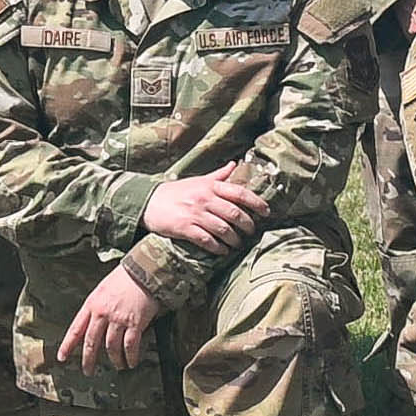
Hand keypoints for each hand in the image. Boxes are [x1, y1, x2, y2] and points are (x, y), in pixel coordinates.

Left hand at [62, 265, 163, 371]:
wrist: (144, 270)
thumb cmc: (124, 278)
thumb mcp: (102, 289)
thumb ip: (97, 307)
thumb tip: (95, 324)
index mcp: (92, 304)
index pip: (75, 329)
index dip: (67, 345)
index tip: (62, 357)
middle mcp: (102, 313)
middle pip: (91, 342)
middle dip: (88, 360)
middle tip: (88, 371)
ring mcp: (118, 319)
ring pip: (111, 347)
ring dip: (114, 359)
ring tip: (117, 366)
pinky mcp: (135, 323)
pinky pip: (130, 346)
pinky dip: (130, 356)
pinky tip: (131, 361)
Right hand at [142, 172, 268, 251]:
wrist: (148, 202)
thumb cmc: (176, 191)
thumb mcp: (198, 180)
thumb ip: (218, 175)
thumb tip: (235, 164)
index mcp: (210, 186)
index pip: (239, 192)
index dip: (256, 202)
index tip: (266, 212)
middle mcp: (205, 198)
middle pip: (235, 213)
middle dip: (247, 225)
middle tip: (251, 232)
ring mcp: (195, 213)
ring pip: (223, 229)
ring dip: (234, 239)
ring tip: (237, 244)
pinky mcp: (184, 228)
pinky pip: (207, 240)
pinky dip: (218, 247)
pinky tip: (223, 251)